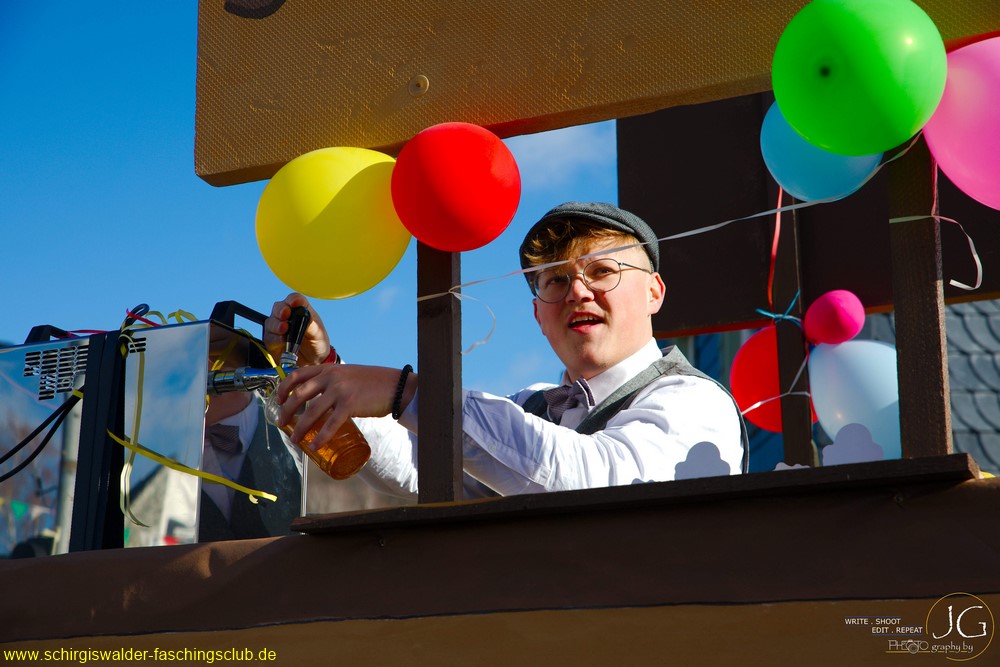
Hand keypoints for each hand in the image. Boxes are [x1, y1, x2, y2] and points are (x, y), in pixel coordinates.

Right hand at [263, 292, 331, 365]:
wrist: (314, 360)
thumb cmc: (317, 342)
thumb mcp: (318, 333)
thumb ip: (311, 324)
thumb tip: (306, 316)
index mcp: (300, 310)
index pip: (294, 299)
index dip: (293, 300)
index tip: (295, 303)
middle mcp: (287, 316)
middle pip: (279, 307)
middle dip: (281, 310)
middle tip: (285, 315)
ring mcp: (278, 328)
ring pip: (271, 322)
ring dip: (276, 325)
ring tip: (284, 329)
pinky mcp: (272, 341)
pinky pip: (269, 337)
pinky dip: (275, 338)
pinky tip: (282, 340)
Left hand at [274, 364, 417, 448]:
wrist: (394, 385)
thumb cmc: (373, 382)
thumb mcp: (348, 374)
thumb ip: (334, 381)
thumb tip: (321, 398)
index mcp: (329, 369)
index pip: (298, 375)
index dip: (284, 387)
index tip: (278, 399)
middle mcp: (331, 377)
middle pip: (299, 394)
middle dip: (287, 411)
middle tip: (282, 423)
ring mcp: (340, 390)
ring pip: (312, 412)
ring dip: (300, 428)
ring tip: (295, 439)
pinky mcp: (350, 404)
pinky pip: (331, 424)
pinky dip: (321, 437)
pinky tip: (315, 446)